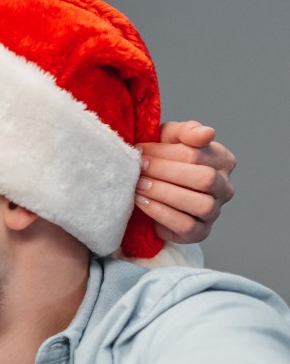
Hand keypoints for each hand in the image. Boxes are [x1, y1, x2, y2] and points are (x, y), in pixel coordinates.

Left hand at [135, 121, 235, 243]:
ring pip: (200, 204)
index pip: (198, 154)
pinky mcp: (199, 232)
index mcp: (222, 160)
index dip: (164, 153)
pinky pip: (186, 226)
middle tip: (139, 170)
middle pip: (204, 179)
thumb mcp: (170, 138)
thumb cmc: (162, 159)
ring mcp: (215, 212)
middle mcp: (225, 187)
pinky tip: (142, 202)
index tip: (140, 151)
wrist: (149, 185)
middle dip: (165, 173)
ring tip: (139, 186)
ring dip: (164, 194)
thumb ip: (186, 131)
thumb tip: (207, 133)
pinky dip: (161, 213)